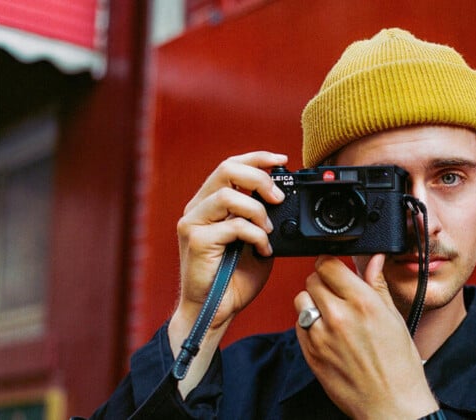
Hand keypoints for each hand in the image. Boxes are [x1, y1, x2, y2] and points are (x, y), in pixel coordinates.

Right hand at [170, 151, 286, 395]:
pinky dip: (255, 235)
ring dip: (257, 211)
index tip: (282, 160)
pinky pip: (232, 225)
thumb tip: (282, 199)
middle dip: (259, 178)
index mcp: (210, 203)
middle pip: (226, 169)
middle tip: (278, 197)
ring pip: (228, 195)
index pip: (231, 165)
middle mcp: (198, 208)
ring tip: (268, 230)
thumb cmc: (235, 278)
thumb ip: (262, 217)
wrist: (217, 310)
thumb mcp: (256, 239)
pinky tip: (262, 249)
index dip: (257, 157)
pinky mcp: (196, 240)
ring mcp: (193, 223)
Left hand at [294, 255, 438, 419]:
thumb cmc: (399, 364)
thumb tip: (374, 257)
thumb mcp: (393, 317)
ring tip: (331, 314)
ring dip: (312, 301)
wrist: (391, 404)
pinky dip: (308, 324)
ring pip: (301, 299)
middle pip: (312, 279)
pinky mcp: (310, 353)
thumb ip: (376, 283)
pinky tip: (327, 333)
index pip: (328, 264)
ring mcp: (321, 335)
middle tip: (337, 294)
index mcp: (362, 302)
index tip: (335, 269)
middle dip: (323, 282)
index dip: (331, 264)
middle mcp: (339, 315)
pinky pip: (298, 325)